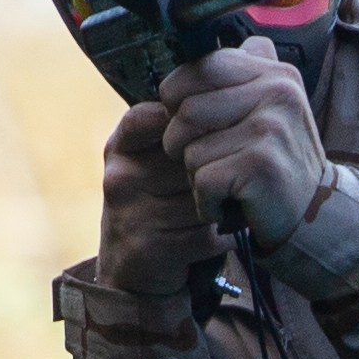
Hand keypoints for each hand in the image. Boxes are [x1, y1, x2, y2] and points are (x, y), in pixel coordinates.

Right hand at [96, 101, 227, 297]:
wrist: (133, 273)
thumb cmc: (159, 206)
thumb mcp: (157, 162)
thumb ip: (181, 131)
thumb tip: (232, 85)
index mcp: (122, 144)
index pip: (164, 113)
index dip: (200, 126)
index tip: (223, 139)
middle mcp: (120, 174)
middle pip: (191, 157)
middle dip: (218, 171)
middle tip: (238, 178)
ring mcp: (128, 212)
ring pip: (200, 196)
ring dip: (224, 205)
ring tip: (234, 209)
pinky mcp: (145, 247)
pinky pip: (202, 234)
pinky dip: (222, 236)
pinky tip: (225, 235)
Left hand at [160, 41, 328, 253]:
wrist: (313, 214)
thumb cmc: (276, 162)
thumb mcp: (265, 108)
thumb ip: (236, 77)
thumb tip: (183, 62)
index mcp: (273, 71)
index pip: (200, 67)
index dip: (177, 98)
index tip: (189, 123)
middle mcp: (276, 91)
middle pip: (186, 110)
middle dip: (181, 144)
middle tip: (205, 163)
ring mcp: (270, 127)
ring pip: (191, 150)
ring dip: (196, 177)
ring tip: (225, 184)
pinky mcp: (262, 164)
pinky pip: (203, 180)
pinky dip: (206, 203)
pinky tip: (228, 204)